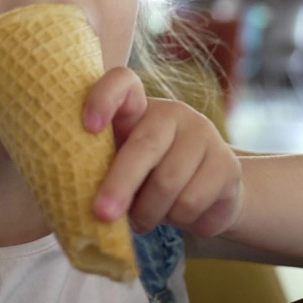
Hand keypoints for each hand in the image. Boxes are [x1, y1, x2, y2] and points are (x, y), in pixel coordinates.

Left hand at [84, 66, 241, 237]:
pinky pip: (193, 201)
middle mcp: (173, 113)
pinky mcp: (227, 165)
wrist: (207, 195)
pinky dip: (178, 220)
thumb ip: (100, 172)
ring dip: (149, 213)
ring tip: (143, 219)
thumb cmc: (148, 179)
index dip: (104, 98)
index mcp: (138, 109)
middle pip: (146, 145)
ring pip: (169, 183)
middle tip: (102, 214)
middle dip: (120, 183)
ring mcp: (204, 135)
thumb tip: (76, 201)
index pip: (122, 82)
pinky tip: (177, 215)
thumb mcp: (120, 168)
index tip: (89, 127)